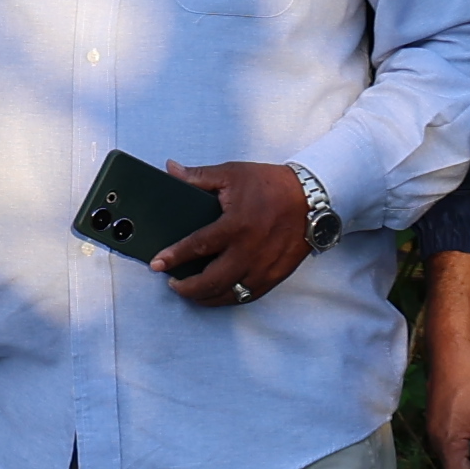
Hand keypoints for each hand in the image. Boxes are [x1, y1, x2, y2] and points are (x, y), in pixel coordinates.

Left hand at [148, 160, 317, 308]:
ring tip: (191, 293)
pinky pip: (248, 295)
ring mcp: (264, 266)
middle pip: (212, 281)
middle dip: (187, 288)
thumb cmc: (270, 184)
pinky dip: (229, 298)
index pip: (197, 247)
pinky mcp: (276, 275)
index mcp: (236, 225)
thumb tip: (170, 169)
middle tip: (172, 283)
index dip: (174, 257)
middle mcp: (249, 250)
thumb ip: (198, 176)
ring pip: (230, 294)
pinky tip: (217, 295)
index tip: (158, 264)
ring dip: (206, 298)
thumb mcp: (232, 173)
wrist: (311, 198)